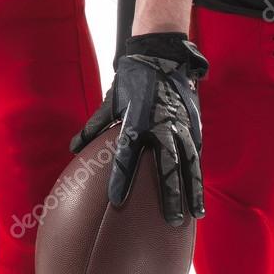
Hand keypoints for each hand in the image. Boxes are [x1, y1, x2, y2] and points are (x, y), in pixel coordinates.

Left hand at [71, 33, 207, 224]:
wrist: (162, 54)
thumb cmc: (132, 79)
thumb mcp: (111, 101)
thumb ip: (94, 126)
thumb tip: (73, 148)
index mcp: (136, 120)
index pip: (126, 154)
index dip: (120, 177)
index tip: (116, 199)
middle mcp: (161, 125)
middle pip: (168, 165)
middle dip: (171, 193)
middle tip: (171, 220)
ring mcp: (181, 124)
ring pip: (190, 162)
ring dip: (193, 189)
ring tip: (196, 214)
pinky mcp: (194, 122)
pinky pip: (196, 151)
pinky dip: (198, 172)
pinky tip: (199, 191)